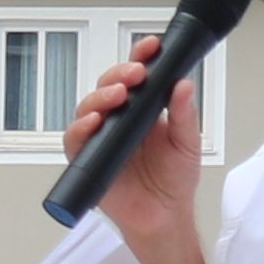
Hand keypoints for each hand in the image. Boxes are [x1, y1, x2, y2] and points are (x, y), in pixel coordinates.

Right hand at [59, 32, 213, 244]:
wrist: (164, 217)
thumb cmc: (175, 181)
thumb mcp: (188, 144)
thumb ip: (185, 115)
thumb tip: (183, 84)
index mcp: (143, 109)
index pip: (137, 75)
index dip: (140, 56)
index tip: (151, 46)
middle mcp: (119, 119)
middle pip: (108, 85)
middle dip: (119, 74)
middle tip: (135, 74)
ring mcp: (101, 137)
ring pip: (89, 107)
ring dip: (100, 97)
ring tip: (117, 96)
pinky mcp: (87, 158)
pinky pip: (75, 139)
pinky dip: (80, 128)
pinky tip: (93, 122)